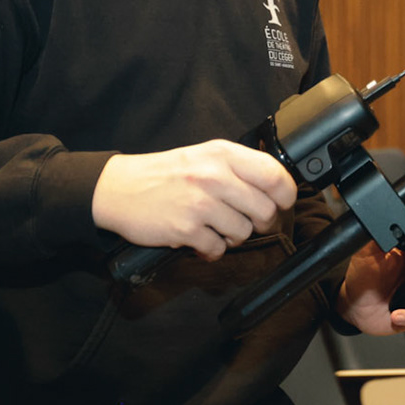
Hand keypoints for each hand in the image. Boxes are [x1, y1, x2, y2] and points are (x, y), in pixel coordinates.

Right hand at [92, 141, 296, 260]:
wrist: (119, 189)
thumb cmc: (165, 174)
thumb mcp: (205, 156)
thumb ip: (238, 166)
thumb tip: (275, 185)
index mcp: (223, 154)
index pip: (274, 175)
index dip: (285, 194)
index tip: (281, 202)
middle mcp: (214, 176)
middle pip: (265, 210)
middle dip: (260, 222)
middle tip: (246, 221)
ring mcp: (200, 204)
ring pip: (243, 233)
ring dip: (233, 237)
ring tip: (216, 228)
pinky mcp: (185, 229)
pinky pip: (217, 249)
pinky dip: (211, 250)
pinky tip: (199, 239)